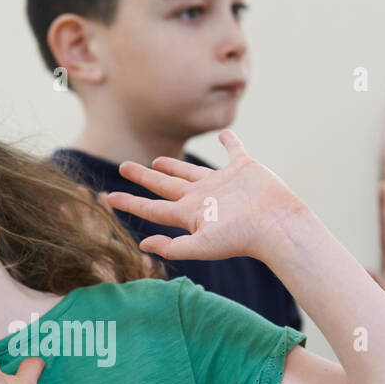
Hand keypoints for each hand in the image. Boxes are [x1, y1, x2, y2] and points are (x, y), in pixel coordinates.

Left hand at [104, 130, 313, 262]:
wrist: (277, 224)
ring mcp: (222, 182)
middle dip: (143, 178)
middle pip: (164, 185)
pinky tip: (224, 136)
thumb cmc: (241, 237)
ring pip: (191, 170)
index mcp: (189, 213)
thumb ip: (173, 247)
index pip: (152, 208)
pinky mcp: (244, 168)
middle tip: (123, 167)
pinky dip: (229, 142)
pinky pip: (234, 150)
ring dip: (174, 166)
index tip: (107, 198)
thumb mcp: (202, 245)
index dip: (129, 203)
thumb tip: (143, 245)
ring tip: (157, 162)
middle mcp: (202, 197)